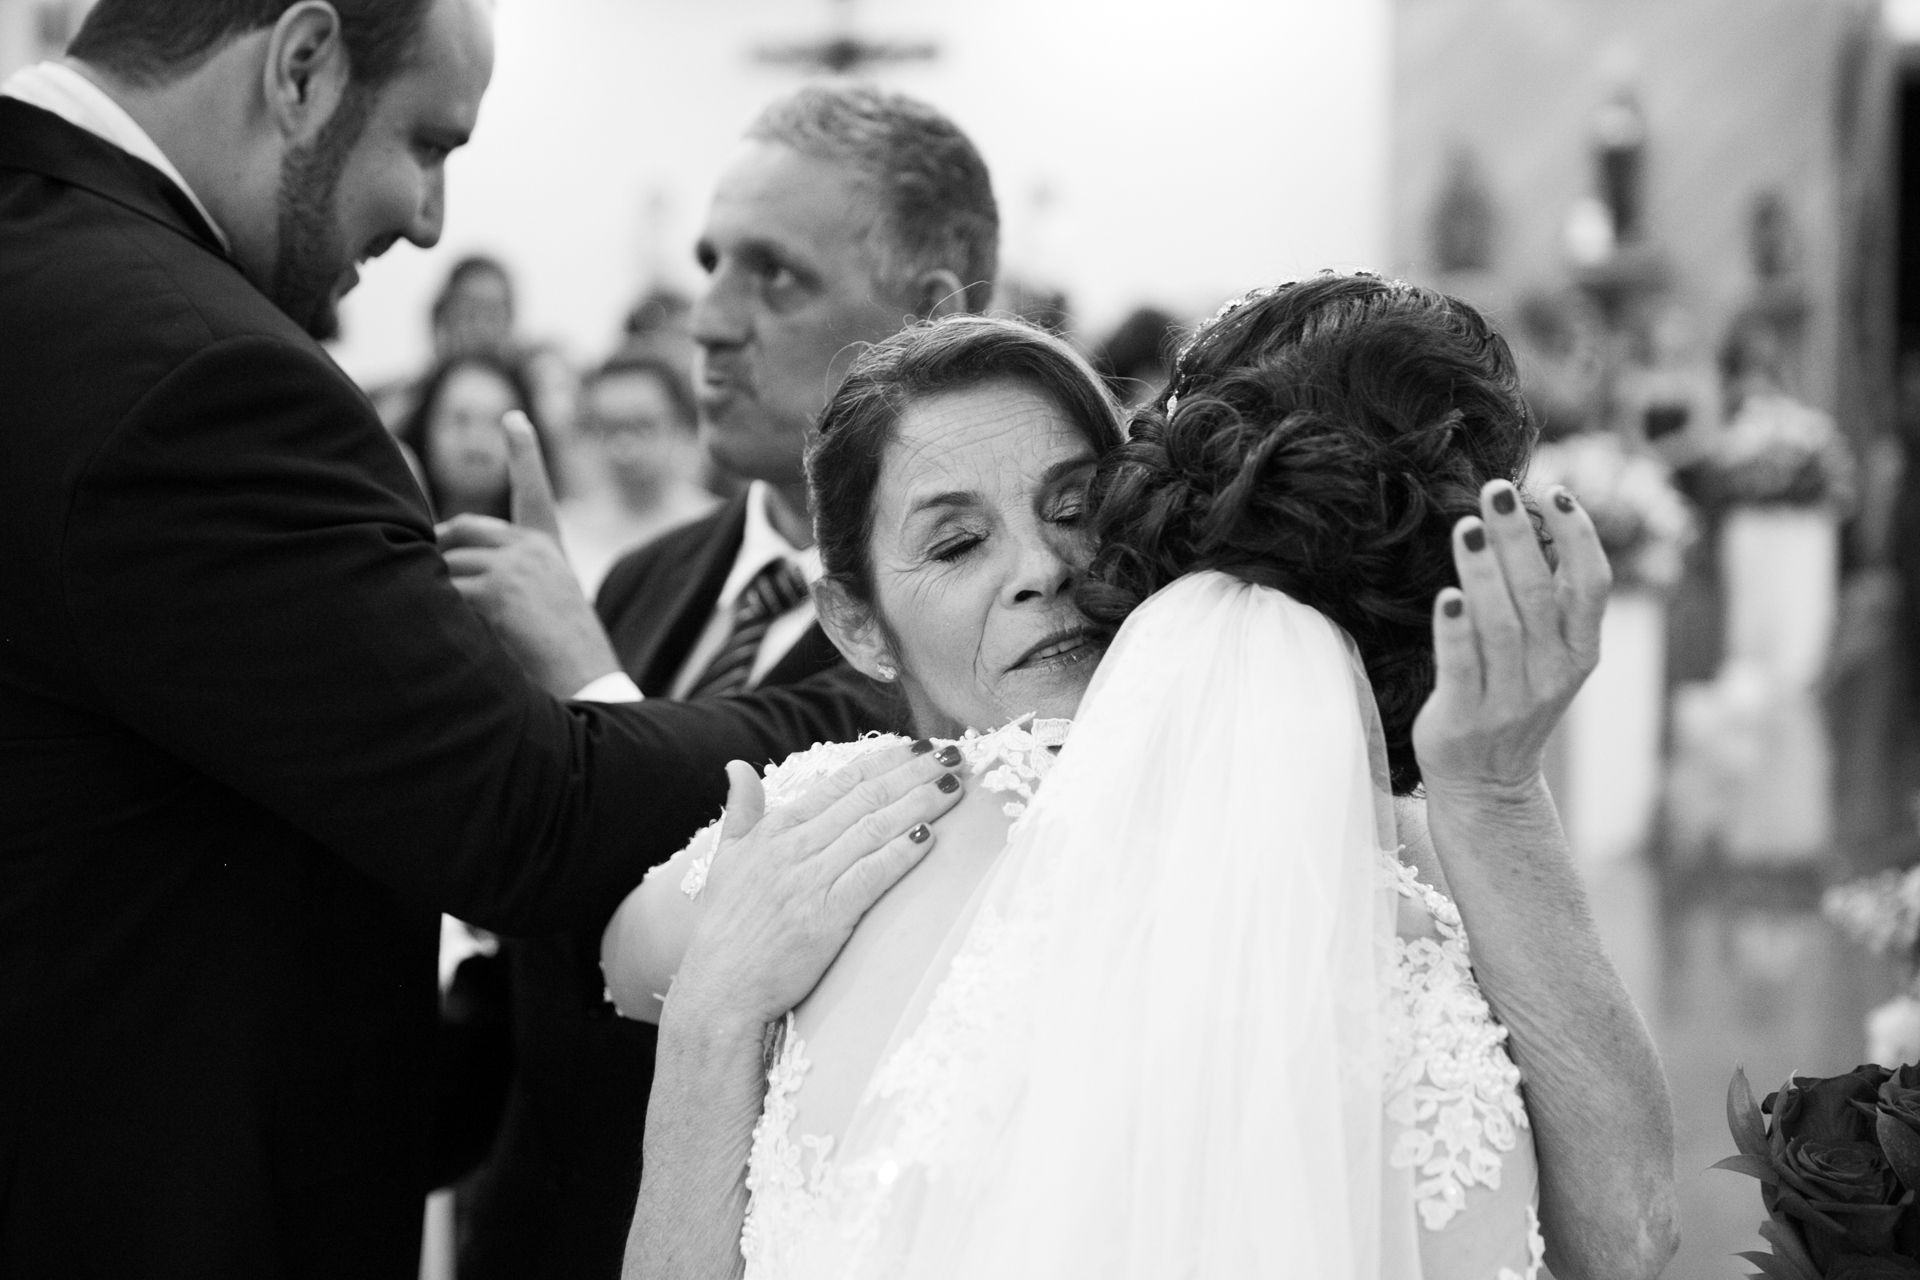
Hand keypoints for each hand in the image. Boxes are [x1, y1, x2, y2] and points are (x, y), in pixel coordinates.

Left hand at [438, 411, 621, 695]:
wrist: (587, 684)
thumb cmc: (560, 662)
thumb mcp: (539, 611)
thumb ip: (504, 582)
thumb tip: (442, 568)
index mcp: (548, 552)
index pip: (534, 491)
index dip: (524, 453)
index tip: (515, 418)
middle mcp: (534, 549)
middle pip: (462, 528)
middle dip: (438, 553)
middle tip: (426, 582)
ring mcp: (516, 564)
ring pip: (446, 562)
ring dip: (436, 592)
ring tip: (452, 625)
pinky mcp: (499, 587)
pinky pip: (445, 590)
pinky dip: (439, 611)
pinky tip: (456, 633)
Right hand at [669, 742, 966, 1028]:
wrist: (719, 989)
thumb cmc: (724, 928)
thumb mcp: (725, 860)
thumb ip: (739, 811)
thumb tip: (737, 766)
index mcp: (775, 829)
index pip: (840, 782)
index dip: (885, 760)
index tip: (918, 746)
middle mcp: (793, 847)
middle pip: (866, 797)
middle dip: (914, 772)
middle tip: (954, 755)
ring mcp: (810, 881)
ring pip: (874, 829)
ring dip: (919, 804)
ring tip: (954, 786)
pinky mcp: (825, 917)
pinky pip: (871, 876)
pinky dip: (901, 853)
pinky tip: (930, 836)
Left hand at [1412, 479, 1610, 796]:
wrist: (1488, 784)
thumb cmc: (1514, 698)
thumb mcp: (1550, 654)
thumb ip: (1550, 598)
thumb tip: (1534, 520)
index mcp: (1580, 651)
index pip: (1592, 585)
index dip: (1578, 537)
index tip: (1555, 493)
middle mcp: (1551, 673)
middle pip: (1538, 594)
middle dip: (1518, 538)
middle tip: (1497, 489)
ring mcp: (1508, 699)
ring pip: (1500, 625)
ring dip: (1482, 572)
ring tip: (1467, 527)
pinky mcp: (1464, 718)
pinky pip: (1460, 666)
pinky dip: (1454, 630)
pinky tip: (1447, 596)